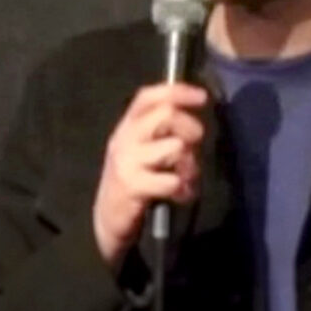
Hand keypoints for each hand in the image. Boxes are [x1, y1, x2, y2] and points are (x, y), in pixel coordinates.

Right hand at [92, 83, 206, 266]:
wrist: (108, 218)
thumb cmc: (135, 180)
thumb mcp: (144, 150)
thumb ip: (164, 131)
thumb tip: (195, 118)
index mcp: (128, 126)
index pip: (148, 97)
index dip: (177, 91)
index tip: (202, 97)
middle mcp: (125, 138)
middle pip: (167, 114)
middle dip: (191, 128)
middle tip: (195, 146)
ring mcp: (127, 161)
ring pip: (175, 146)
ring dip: (190, 163)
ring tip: (186, 176)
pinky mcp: (132, 185)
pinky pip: (172, 180)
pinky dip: (184, 189)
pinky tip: (180, 195)